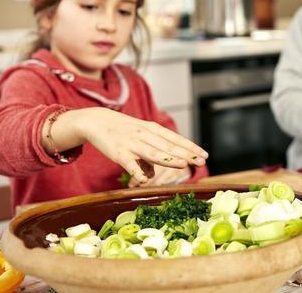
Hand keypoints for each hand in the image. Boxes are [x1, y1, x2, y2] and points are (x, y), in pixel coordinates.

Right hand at [46, 107, 207, 184]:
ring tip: (183, 165)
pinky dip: (137, 172)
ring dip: (169, 158)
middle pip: (169, 145)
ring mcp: (132, 144)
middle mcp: (145, 135)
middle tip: (201, 161)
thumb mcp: (141, 137)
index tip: (204, 155)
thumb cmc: (123, 131)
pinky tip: (146, 180)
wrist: (96, 121)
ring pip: (153, 152)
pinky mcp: (118, 153)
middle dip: (186, 154)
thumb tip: (153, 176)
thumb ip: (150, 156)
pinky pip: (130, 164)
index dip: (191, 147)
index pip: (176, 139)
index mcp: (153, 130)